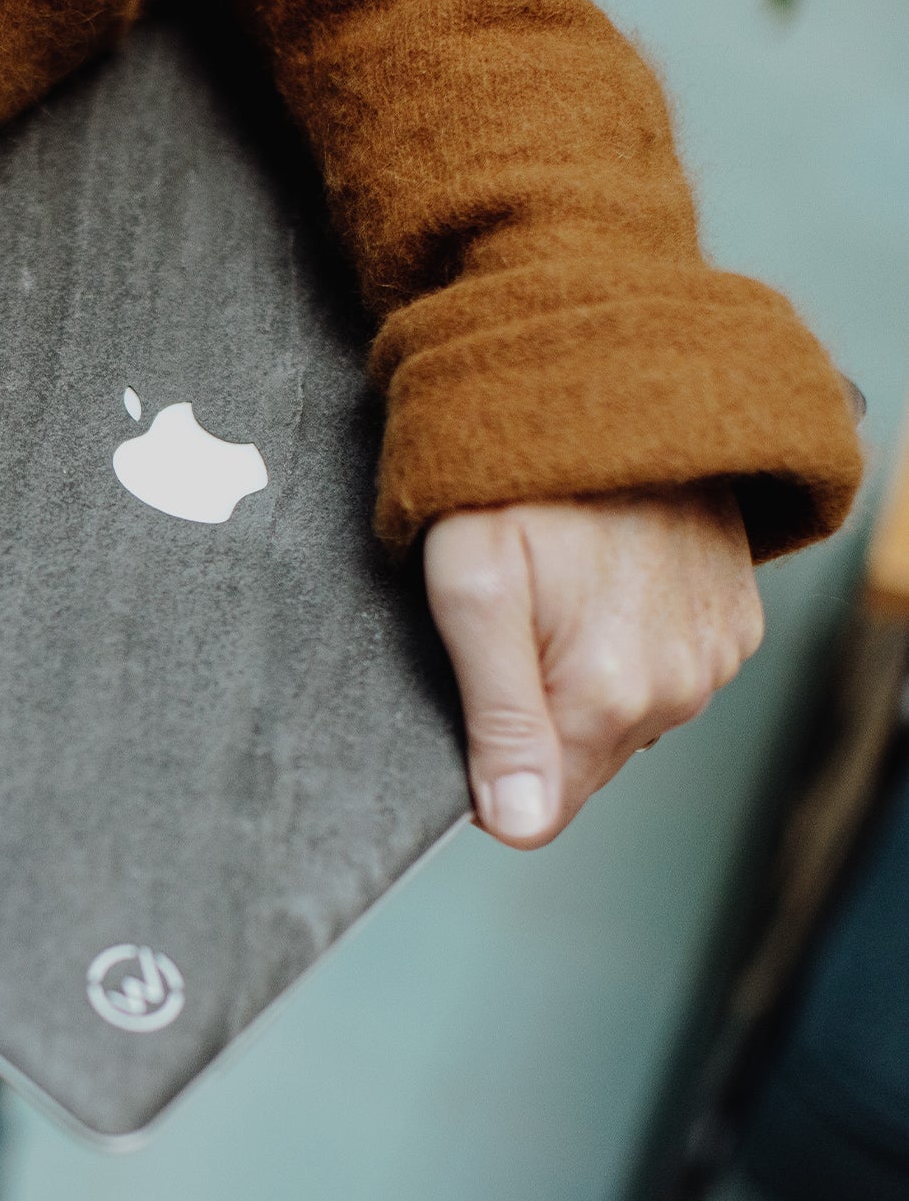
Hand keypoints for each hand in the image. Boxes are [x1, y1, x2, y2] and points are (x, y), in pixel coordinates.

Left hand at [423, 486, 763, 848]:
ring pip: (624, 720)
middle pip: (580, 763)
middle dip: (532, 721)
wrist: (612, 374)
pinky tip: (598, 588)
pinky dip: (626, 649)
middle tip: (502, 632)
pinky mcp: (734, 620)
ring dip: (581, 684)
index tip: (466, 706)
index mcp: (608, 695)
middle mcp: (678, 688)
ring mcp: (715, 654)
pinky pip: (665, 675)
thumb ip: (496, 718)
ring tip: (550, 598)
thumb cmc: (521, 477)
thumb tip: (517, 826)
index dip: (489, 773)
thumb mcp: (472, 587)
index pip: (540, 809)